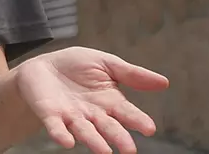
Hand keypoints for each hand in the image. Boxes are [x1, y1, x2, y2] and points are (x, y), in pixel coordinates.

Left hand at [16, 46, 168, 153]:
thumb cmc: (77, 66)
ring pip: (85, 132)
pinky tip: (67, 142)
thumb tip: (165, 82)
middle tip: (129, 150)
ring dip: (94, 142)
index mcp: (110, 101)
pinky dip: (61, 134)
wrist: (43, 66)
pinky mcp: (50, 115)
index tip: (149, 129)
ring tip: (104, 152)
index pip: (127, 113)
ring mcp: (72, 116)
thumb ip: (132, 74)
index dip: (138, 121)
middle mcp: (93, 114)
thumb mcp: (106, 63)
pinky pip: (56, 127)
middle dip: (119, 138)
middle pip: (109, 128)